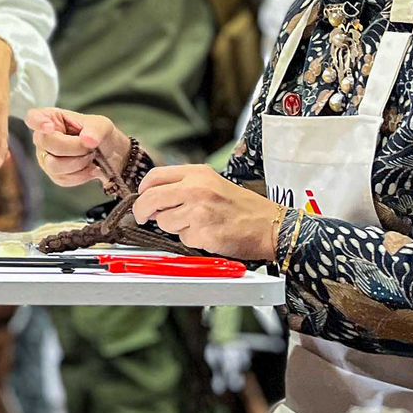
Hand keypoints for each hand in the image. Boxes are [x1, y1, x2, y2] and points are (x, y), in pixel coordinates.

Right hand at [25, 107, 131, 188]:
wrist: (108, 155)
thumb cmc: (99, 134)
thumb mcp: (102, 125)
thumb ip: (96, 129)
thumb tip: (87, 140)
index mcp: (51, 118)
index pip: (33, 117)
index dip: (37, 122)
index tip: (49, 127)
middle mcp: (43, 138)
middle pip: (47, 143)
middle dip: (74, 147)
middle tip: (90, 146)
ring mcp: (46, 158)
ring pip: (54, 165)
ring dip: (79, 162)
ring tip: (91, 156)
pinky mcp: (54, 175)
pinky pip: (63, 179)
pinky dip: (81, 175)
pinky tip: (90, 168)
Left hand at [132, 165, 280, 260]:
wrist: (270, 225)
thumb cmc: (243, 207)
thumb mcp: (212, 183)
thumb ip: (184, 186)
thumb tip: (155, 197)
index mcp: (197, 173)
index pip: (154, 177)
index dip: (144, 190)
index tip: (143, 198)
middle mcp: (195, 188)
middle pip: (150, 199)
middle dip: (142, 211)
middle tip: (144, 217)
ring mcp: (198, 211)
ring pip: (164, 221)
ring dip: (173, 227)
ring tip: (196, 224)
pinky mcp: (202, 232)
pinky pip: (182, 238)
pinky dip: (190, 239)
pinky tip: (207, 234)